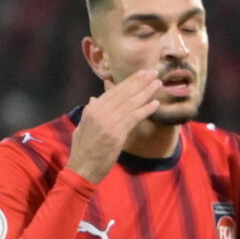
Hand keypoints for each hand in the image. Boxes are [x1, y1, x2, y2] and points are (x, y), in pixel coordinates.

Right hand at [66, 68, 163, 182]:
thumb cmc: (83, 150)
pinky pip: (134, 117)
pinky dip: (146, 109)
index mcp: (92, 109)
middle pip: (124, 93)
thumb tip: (94, 99)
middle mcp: (99, 111)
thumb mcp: (83, 127)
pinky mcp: (117, 133)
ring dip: (146, 92)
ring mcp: (108, 121)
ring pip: (131, 102)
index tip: (141, 74)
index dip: (129, 82)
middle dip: (139, 81)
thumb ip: (90, 112)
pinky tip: (156, 104)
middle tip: (153, 71)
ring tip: (158, 83)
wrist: (82, 167)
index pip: (114, 91)